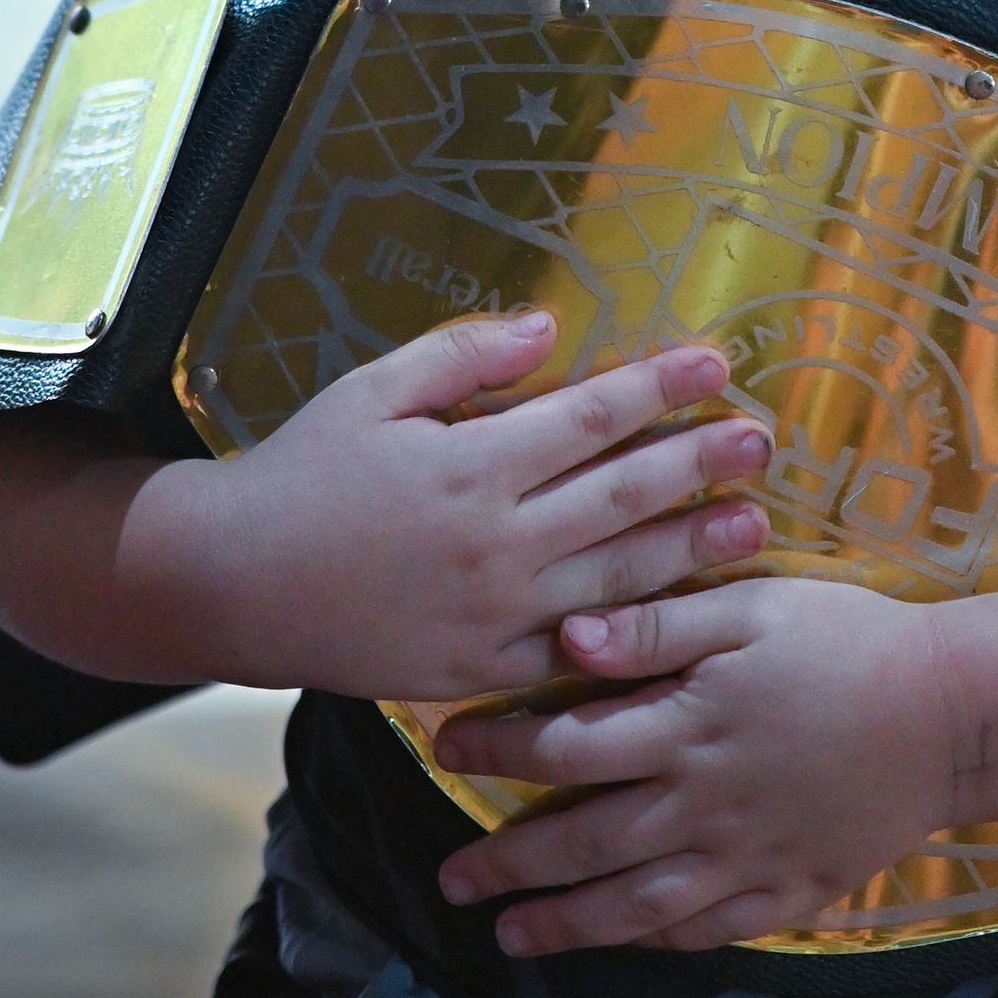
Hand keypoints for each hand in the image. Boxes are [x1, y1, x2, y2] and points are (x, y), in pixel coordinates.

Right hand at [195, 314, 771, 698]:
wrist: (234, 584)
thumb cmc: (303, 472)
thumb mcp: (373, 391)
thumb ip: (463, 357)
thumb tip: (548, 326)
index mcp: (472, 464)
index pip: (589, 418)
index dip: (658, 387)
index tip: (717, 362)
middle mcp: (495, 541)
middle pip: (622, 497)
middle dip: (699, 464)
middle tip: (763, 440)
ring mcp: (493, 614)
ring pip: (615, 579)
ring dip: (691, 550)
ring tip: (753, 525)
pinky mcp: (481, 671)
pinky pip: (572, 653)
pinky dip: (632, 635)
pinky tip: (680, 617)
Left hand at [432, 578, 957, 953]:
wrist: (954, 712)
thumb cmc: (848, 640)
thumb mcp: (750, 607)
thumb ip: (655, 625)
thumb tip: (564, 639)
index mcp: (685, 726)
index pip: (564, 747)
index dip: (497, 750)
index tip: (445, 747)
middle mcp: (702, 804)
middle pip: (585, 843)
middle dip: (509, 863)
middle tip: (451, 880)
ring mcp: (745, 859)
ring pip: (636, 906)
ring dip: (566, 924)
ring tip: (510, 938)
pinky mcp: (790, 891)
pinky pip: (709, 932)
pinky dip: (656, 944)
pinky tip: (622, 944)